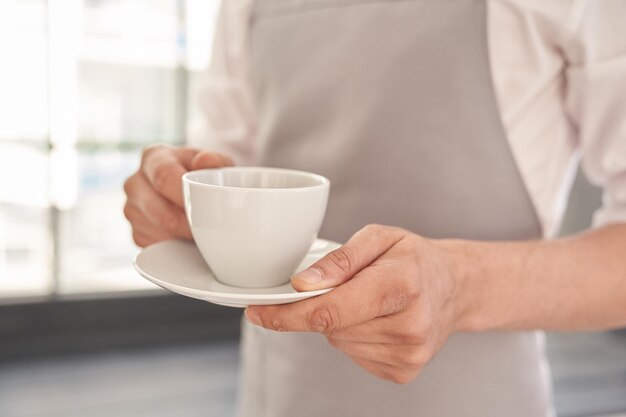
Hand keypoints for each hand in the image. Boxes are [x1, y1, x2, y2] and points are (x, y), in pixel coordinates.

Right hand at [123, 145, 233, 246]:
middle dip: (186, 223)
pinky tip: (188, 238)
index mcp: (153, 158)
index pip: (163, 177)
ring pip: (156, 231)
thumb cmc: (204, 174)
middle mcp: (135, 182)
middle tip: (208, 227)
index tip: (204, 207)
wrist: (194, 190)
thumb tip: (206, 160)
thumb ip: (214, 160)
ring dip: (182, 236)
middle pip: (157, 210)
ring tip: (201, 230)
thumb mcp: (215, 162)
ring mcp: (131, 209)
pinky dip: (175, 246)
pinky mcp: (135, 233)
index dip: (184, 196)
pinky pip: (155, 245)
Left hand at [245, 224, 467, 383]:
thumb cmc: (414, 257)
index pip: (330, 310)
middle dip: (320, 307)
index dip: (286, 314)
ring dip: (339, 322)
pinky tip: (376, 319)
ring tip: (369, 300)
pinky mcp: (404, 372)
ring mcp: (408, 354)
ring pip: (339, 342)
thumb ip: (338, 260)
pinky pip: (354, 355)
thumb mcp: (378, 238)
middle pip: (331, 327)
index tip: (257, 312)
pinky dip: (354, 336)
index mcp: (402, 284)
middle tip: (341, 286)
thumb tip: (301, 285)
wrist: (456, 287)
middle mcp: (408, 325)